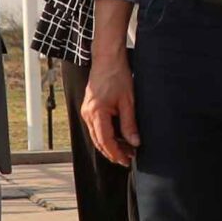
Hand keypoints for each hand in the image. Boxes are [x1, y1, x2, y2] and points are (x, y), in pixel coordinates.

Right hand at [80, 51, 138, 166]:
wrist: (107, 60)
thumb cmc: (117, 76)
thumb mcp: (128, 101)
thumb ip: (130, 124)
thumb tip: (135, 142)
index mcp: (97, 112)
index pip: (105, 141)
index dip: (116, 153)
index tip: (127, 160)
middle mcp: (88, 114)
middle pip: (98, 142)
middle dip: (113, 152)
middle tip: (129, 158)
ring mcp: (86, 111)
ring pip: (96, 136)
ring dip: (110, 145)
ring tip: (126, 149)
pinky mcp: (89, 109)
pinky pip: (95, 128)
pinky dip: (106, 135)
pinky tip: (118, 137)